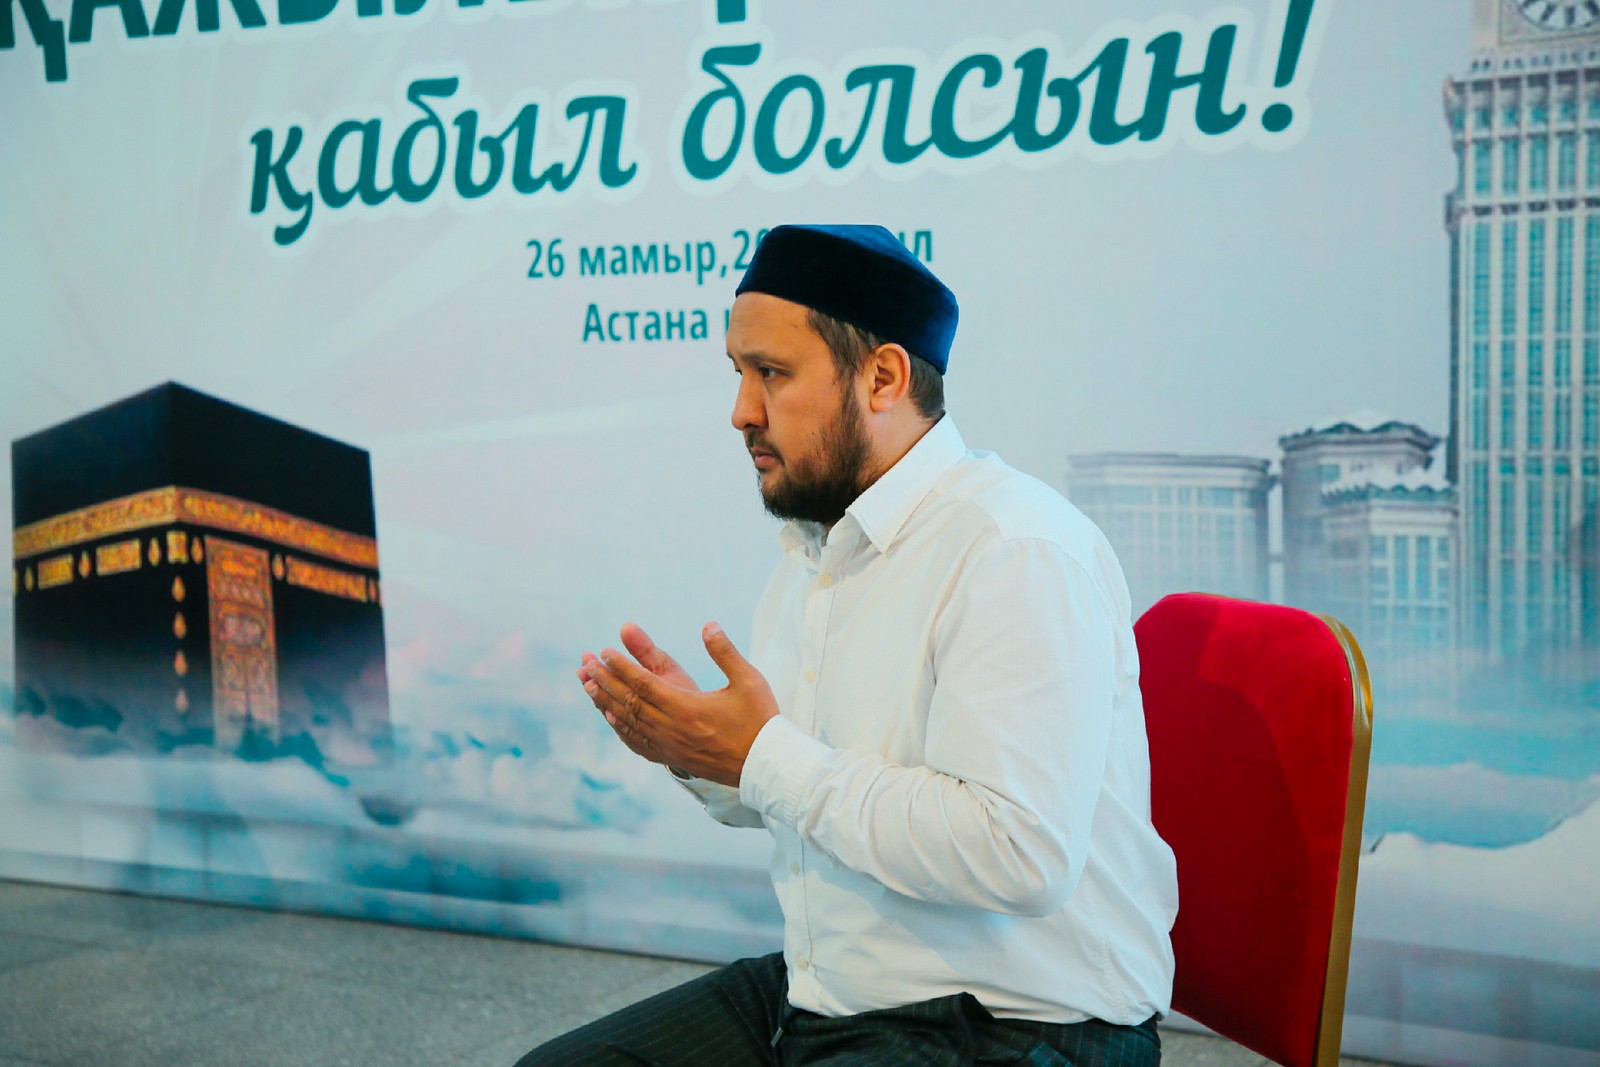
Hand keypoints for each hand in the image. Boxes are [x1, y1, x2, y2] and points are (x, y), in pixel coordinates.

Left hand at [579, 622, 778, 786]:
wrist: (765, 766)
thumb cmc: (759, 721)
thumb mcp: (748, 680)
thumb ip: (725, 652)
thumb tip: (708, 625)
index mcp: (687, 707)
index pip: (643, 684)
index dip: (621, 667)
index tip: (605, 652)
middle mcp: (672, 728)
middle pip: (629, 701)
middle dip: (605, 680)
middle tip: (586, 663)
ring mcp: (670, 746)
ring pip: (629, 722)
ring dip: (605, 702)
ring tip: (587, 685)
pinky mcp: (673, 758)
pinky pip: (638, 742)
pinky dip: (620, 728)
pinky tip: (611, 718)